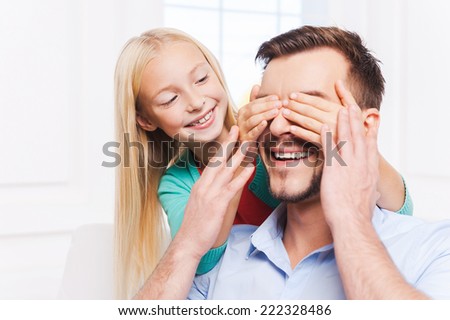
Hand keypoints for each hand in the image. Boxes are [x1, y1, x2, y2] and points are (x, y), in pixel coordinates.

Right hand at [177, 126, 254, 259]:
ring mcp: (210, 194)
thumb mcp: (199, 205)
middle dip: (228, 143)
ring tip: (249, 143)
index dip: (221, 149)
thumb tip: (219, 187)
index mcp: (200, 185)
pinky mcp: (217, 204)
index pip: (212, 162)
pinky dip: (242, 176)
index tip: (228, 137)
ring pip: (226, 169)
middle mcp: (204, 185)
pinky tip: (250, 168)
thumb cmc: (195, 227)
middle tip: (237, 128)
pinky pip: (232, 187)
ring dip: (238, 155)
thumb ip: (209, 193)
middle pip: (218, 160)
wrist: (188, 242)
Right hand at [237, 85, 280, 141]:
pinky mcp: (246, 140)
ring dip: (265, 115)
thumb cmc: (253, 128)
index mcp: (243, 111)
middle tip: (279, 104)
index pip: (254, 102)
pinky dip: (258, 128)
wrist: (246, 146)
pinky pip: (252, 133)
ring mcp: (242, 129)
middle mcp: (240, 119)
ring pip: (253, 120)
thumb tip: (256, 85)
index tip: (277, 97)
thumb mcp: (254, 114)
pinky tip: (265, 123)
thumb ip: (255, 100)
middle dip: (267, 106)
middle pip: (253, 110)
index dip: (265, 100)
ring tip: (276, 112)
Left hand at [282, 81, 355, 144]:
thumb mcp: (355, 109)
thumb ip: (346, 95)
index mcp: (338, 110)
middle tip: (284, 102)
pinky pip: (311, 137)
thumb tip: (338, 81)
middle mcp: (333, 120)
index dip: (304, 98)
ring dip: (295, 117)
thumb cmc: (356, 127)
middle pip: (310, 111)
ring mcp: (329, 132)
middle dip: (296, 106)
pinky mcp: (327, 144)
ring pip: (308, 123)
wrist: (360, 147)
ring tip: (284, 113)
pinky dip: (300, 133)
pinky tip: (291, 128)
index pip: (317, 102)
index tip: (292, 95)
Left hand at [320, 104, 379, 229]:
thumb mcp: (370, 197)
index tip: (369, 117)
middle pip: (359, 136)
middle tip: (352, 105)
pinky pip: (330, 148)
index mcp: (370, 169)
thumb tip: (374, 190)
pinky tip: (323, 126)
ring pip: (346, 138)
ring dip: (343, 122)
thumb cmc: (359, 213)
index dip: (369, 129)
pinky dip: (326, 136)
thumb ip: (370, 188)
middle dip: (355, 119)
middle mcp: (362, 163)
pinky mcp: (334, 169)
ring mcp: (349, 165)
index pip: (371, 144)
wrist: (352, 221)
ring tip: (340, 109)